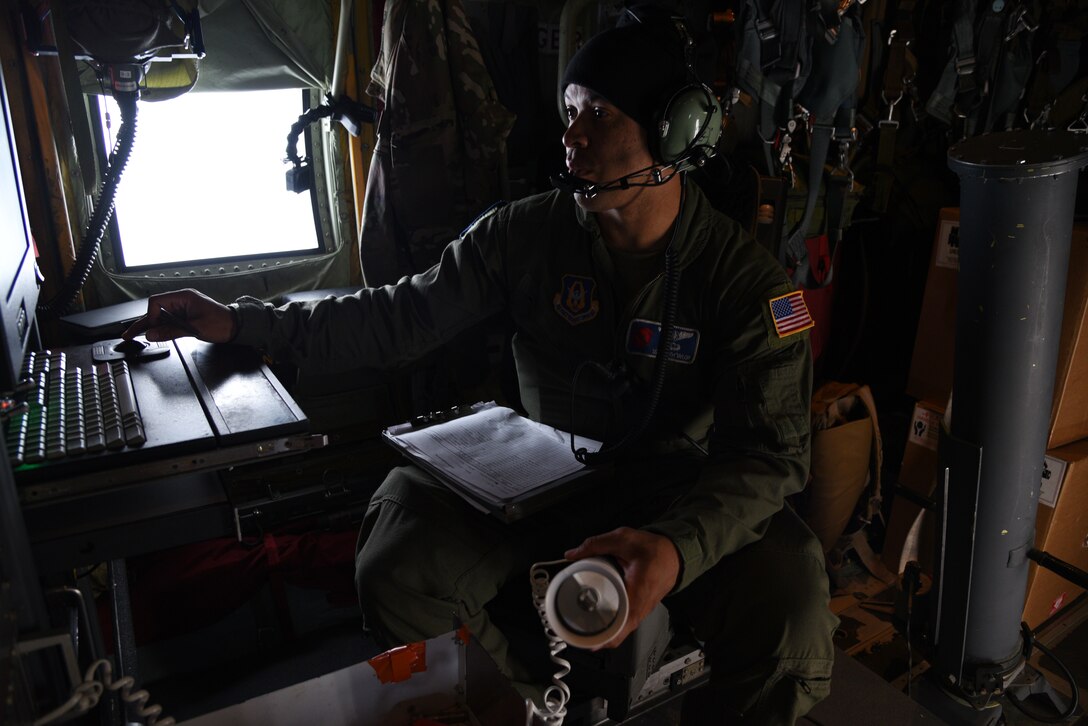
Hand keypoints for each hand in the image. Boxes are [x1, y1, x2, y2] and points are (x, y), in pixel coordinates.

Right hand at [121, 289, 236, 343]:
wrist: (235, 327)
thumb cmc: (221, 323)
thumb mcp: (195, 328)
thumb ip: (171, 331)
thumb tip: (152, 334)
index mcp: (184, 297)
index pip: (157, 302)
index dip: (151, 316)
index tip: (152, 329)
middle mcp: (181, 301)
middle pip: (155, 310)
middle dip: (143, 322)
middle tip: (128, 334)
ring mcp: (183, 309)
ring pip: (160, 317)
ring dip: (150, 326)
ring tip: (134, 335)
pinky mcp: (185, 317)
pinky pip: (168, 321)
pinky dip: (160, 328)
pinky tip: (152, 334)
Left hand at [564, 527, 679, 648]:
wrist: (674, 554)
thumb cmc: (654, 550)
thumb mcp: (623, 539)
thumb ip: (596, 544)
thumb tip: (573, 554)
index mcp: (638, 591)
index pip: (622, 625)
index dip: (604, 637)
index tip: (587, 640)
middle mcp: (642, 606)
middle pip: (619, 633)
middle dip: (598, 637)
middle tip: (579, 634)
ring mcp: (642, 610)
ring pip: (623, 630)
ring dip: (605, 633)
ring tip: (585, 631)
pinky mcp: (641, 608)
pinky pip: (626, 623)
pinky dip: (613, 626)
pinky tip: (600, 622)